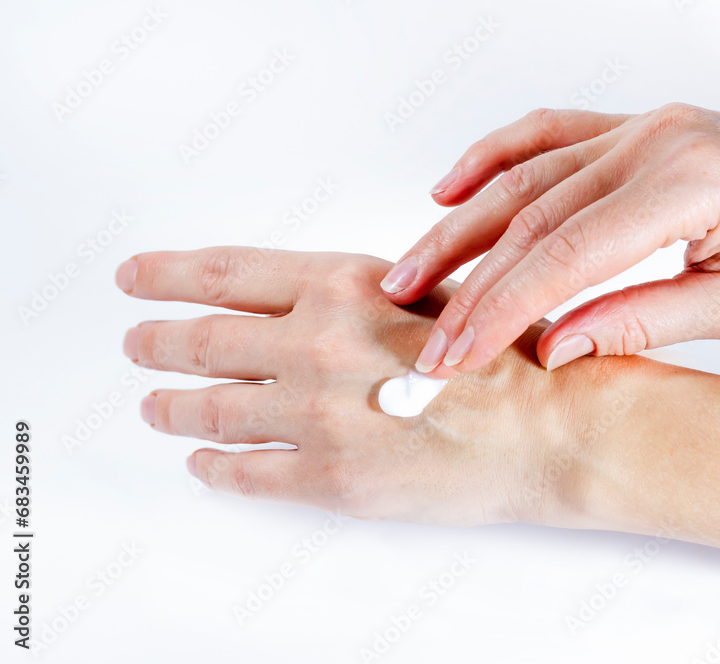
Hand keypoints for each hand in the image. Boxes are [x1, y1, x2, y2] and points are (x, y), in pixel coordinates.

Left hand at [114, 247, 585, 525]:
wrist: (551, 426)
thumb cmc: (506, 355)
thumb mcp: (426, 294)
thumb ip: (350, 295)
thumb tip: (289, 304)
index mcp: (341, 287)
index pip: (225, 273)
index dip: (168, 274)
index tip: (136, 277)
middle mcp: (316, 346)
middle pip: (202, 340)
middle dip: (157, 341)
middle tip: (137, 343)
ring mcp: (316, 417)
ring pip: (210, 408)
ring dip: (171, 405)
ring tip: (154, 404)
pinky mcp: (328, 478)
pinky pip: (244, 472)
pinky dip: (212, 464)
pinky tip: (202, 459)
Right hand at [382, 105, 719, 375]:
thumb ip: (636, 321)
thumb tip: (548, 347)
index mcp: (687, 183)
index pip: (564, 256)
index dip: (498, 310)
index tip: (454, 354)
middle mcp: (653, 140)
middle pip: (530, 216)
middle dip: (468, 280)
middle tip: (417, 326)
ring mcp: (640, 124)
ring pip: (525, 174)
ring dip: (461, 224)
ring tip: (409, 269)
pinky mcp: (633, 125)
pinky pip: (547, 133)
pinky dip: (493, 159)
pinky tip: (449, 186)